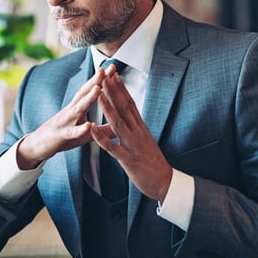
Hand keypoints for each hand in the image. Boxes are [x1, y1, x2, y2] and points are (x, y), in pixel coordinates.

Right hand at [16, 67, 106, 169]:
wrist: (38, 145)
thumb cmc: (63, 136)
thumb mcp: (84, 133)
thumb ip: (102, 129)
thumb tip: (120, 126)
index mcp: (77, 109)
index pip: (90, 91)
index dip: (101, 80)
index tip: (112, 68)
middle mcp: (71, 111)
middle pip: (84, 93)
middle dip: (95, 81)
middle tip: (105, 69)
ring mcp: (65, 122)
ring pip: (77, 109)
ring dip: (88, 98)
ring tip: (98, 89)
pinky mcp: (60, 135)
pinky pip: (71, 132)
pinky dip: (79, 129)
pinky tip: (88, 126)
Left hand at [91, 65, 172, 201]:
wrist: (165, 182)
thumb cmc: (153, 162)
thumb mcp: (145, 140)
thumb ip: (136, 127)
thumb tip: (131, 115)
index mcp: (141, 127)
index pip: (130, 103)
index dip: (121, 88)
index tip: (113, 74)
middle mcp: (138, 132)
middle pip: (124, 107)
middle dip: (113, 90)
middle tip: (104, 74)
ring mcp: (133, 145)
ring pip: (118, 123)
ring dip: (107, 107)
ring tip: (97, 94)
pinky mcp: (128, 159)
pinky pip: (112, 147)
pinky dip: (101, 138)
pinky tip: (91, 129)